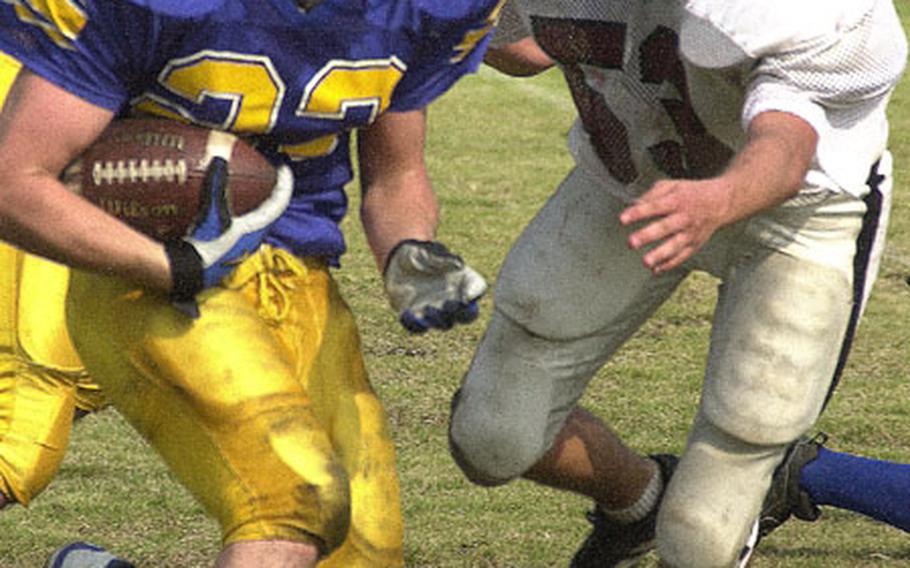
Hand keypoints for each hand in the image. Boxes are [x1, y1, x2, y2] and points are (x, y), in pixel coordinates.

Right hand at [166, 158, 292, 316]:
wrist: (185, 274)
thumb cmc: (203, 246)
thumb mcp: (211, 214)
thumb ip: (217, 186)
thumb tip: (220, 160)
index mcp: (255, 230)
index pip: (278, 203)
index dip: (284, 185)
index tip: (284, 169)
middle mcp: (251, 240)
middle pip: (268, 213)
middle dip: (269, 195)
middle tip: (267, 178)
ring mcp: (238, 248)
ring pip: (252, 223)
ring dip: (251, 207)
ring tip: (245, 193)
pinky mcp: (225, 253)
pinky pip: (235, 229)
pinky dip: (232, 216)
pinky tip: (218, 211)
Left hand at [384, 240, 486, 332]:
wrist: (399, 260)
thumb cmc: (421, 253)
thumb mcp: (431, 251)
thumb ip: (444, 257)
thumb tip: (459, 265)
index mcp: (462, 280)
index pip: (477, 288)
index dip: (476, 293)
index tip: (467, 294)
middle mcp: (454, 299)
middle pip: (467, 315)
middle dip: (462, 314)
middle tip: (450, 305)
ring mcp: (437, 311)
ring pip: (445, 324)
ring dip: (439, 320)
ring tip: (428, 308)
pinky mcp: (417, 316)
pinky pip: (419, 327)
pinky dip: (415, 324)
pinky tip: (407, 314)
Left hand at [619, 178, 731, 273]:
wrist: (722, 201)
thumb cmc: (693, 193)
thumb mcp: (672, 185)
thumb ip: (652, 194)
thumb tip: (634, 204)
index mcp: (676, 201)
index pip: (655, 206)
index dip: (638, 212)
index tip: (623, 218)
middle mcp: (684, 217)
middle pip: (665, 227)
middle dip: (647, 235)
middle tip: (632, 242)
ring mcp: (691, 232)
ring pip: (675, 245)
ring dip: (660, 254)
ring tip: (646, 261)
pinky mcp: (695, 244)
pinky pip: (683, 256)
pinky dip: (670, 264)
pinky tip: (657, 269)